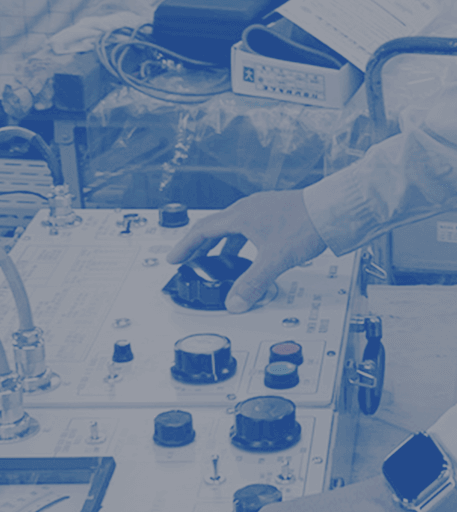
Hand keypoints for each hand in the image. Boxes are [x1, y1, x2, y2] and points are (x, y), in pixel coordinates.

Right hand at [165, 190, 326, 312]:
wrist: (337, 208)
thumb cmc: (309, 223)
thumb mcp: (275, 259)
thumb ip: (252, 283)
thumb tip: (235, 302)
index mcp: (241, 216)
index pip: (201, 231)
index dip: (184, 247)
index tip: (174, 259)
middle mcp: (249, 208)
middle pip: (214, 227)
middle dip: (200, 246)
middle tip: (191, 260)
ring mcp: (264, 208)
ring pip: (232, 226)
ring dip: (221, 243)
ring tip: (219, 258)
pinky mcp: (277, 211)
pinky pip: (249, 225)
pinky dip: (240, 239)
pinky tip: (251, 250)